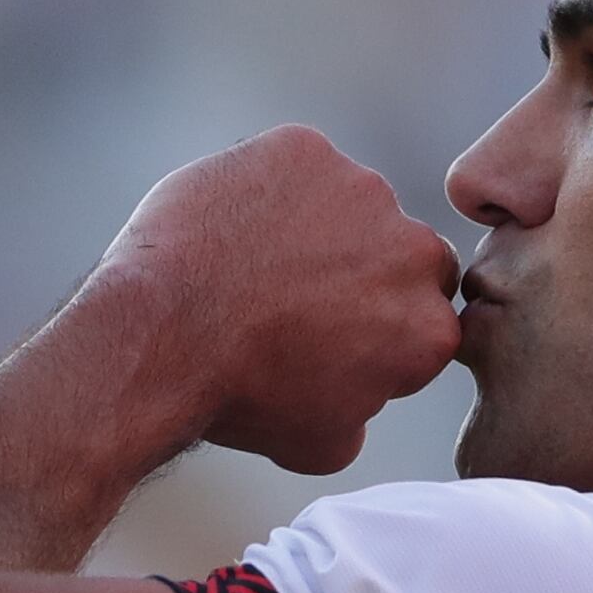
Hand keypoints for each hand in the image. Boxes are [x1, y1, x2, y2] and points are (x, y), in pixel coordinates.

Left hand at [99, 125, 461, 474]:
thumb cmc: (238, 396)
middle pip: (398, 252)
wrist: (163, 336)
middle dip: (359, 268)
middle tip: (294, 293)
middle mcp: (413, 252)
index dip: (375, 326)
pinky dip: (266, 187)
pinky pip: (294, 163)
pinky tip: (227, 225)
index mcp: (428, 329)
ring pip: (348, 202)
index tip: (330, 334)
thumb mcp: (321, 444)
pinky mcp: (305, 148)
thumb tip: (360, 395)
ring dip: (314, 224)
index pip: (422, 316)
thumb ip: (365, 408)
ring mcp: (361, 190)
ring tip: (249, 260)